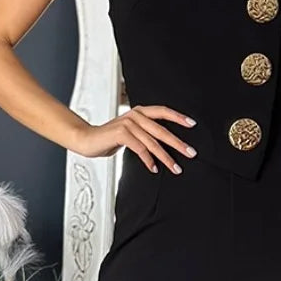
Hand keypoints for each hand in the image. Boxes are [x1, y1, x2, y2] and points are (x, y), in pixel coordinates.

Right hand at [72, 105, 197, 173]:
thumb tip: (163, 142)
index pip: (163, 111)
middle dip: (178, 143)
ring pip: (153, 142)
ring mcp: (128, 123)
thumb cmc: (109, 137)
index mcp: (139, 111)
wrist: (87, 139)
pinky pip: (140, 149)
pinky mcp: (121, 133)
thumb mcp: (130, 132)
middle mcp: (135, 115)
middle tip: (191, 153)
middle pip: (162, 130)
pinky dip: (149, 160)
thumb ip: (144, 133)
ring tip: (175, 168)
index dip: (178, 117)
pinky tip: (154, 168)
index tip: (193, 125)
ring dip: (166, 157)